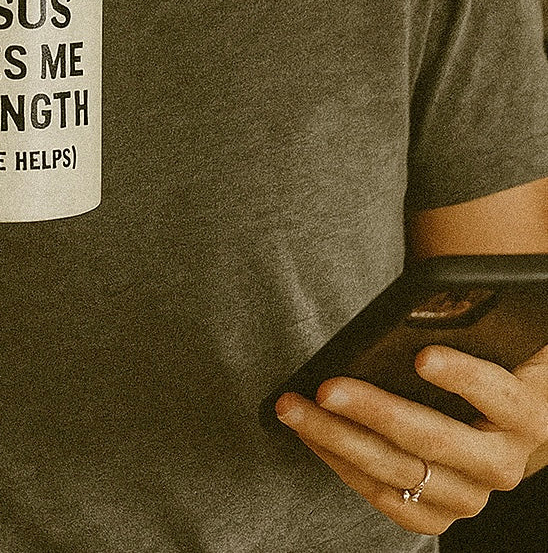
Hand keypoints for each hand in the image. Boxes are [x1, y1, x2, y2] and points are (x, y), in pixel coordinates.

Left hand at [275, 343, 547, 534]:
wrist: (500, 426)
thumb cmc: (484, 366)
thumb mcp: (488, 343)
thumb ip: (466, 325)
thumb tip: (421, 302)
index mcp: (526, 412)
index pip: (497, 394)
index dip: (461, 376)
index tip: (421, 356)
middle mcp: (503, 464)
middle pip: (432, 439)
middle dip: (373, 411)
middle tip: (327, 388)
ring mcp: (470, 496)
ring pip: (397, 472)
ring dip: (337, 439)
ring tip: (293, 408)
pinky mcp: (439, 515)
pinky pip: (385, 497)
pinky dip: (341, 465)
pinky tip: (309, 434)